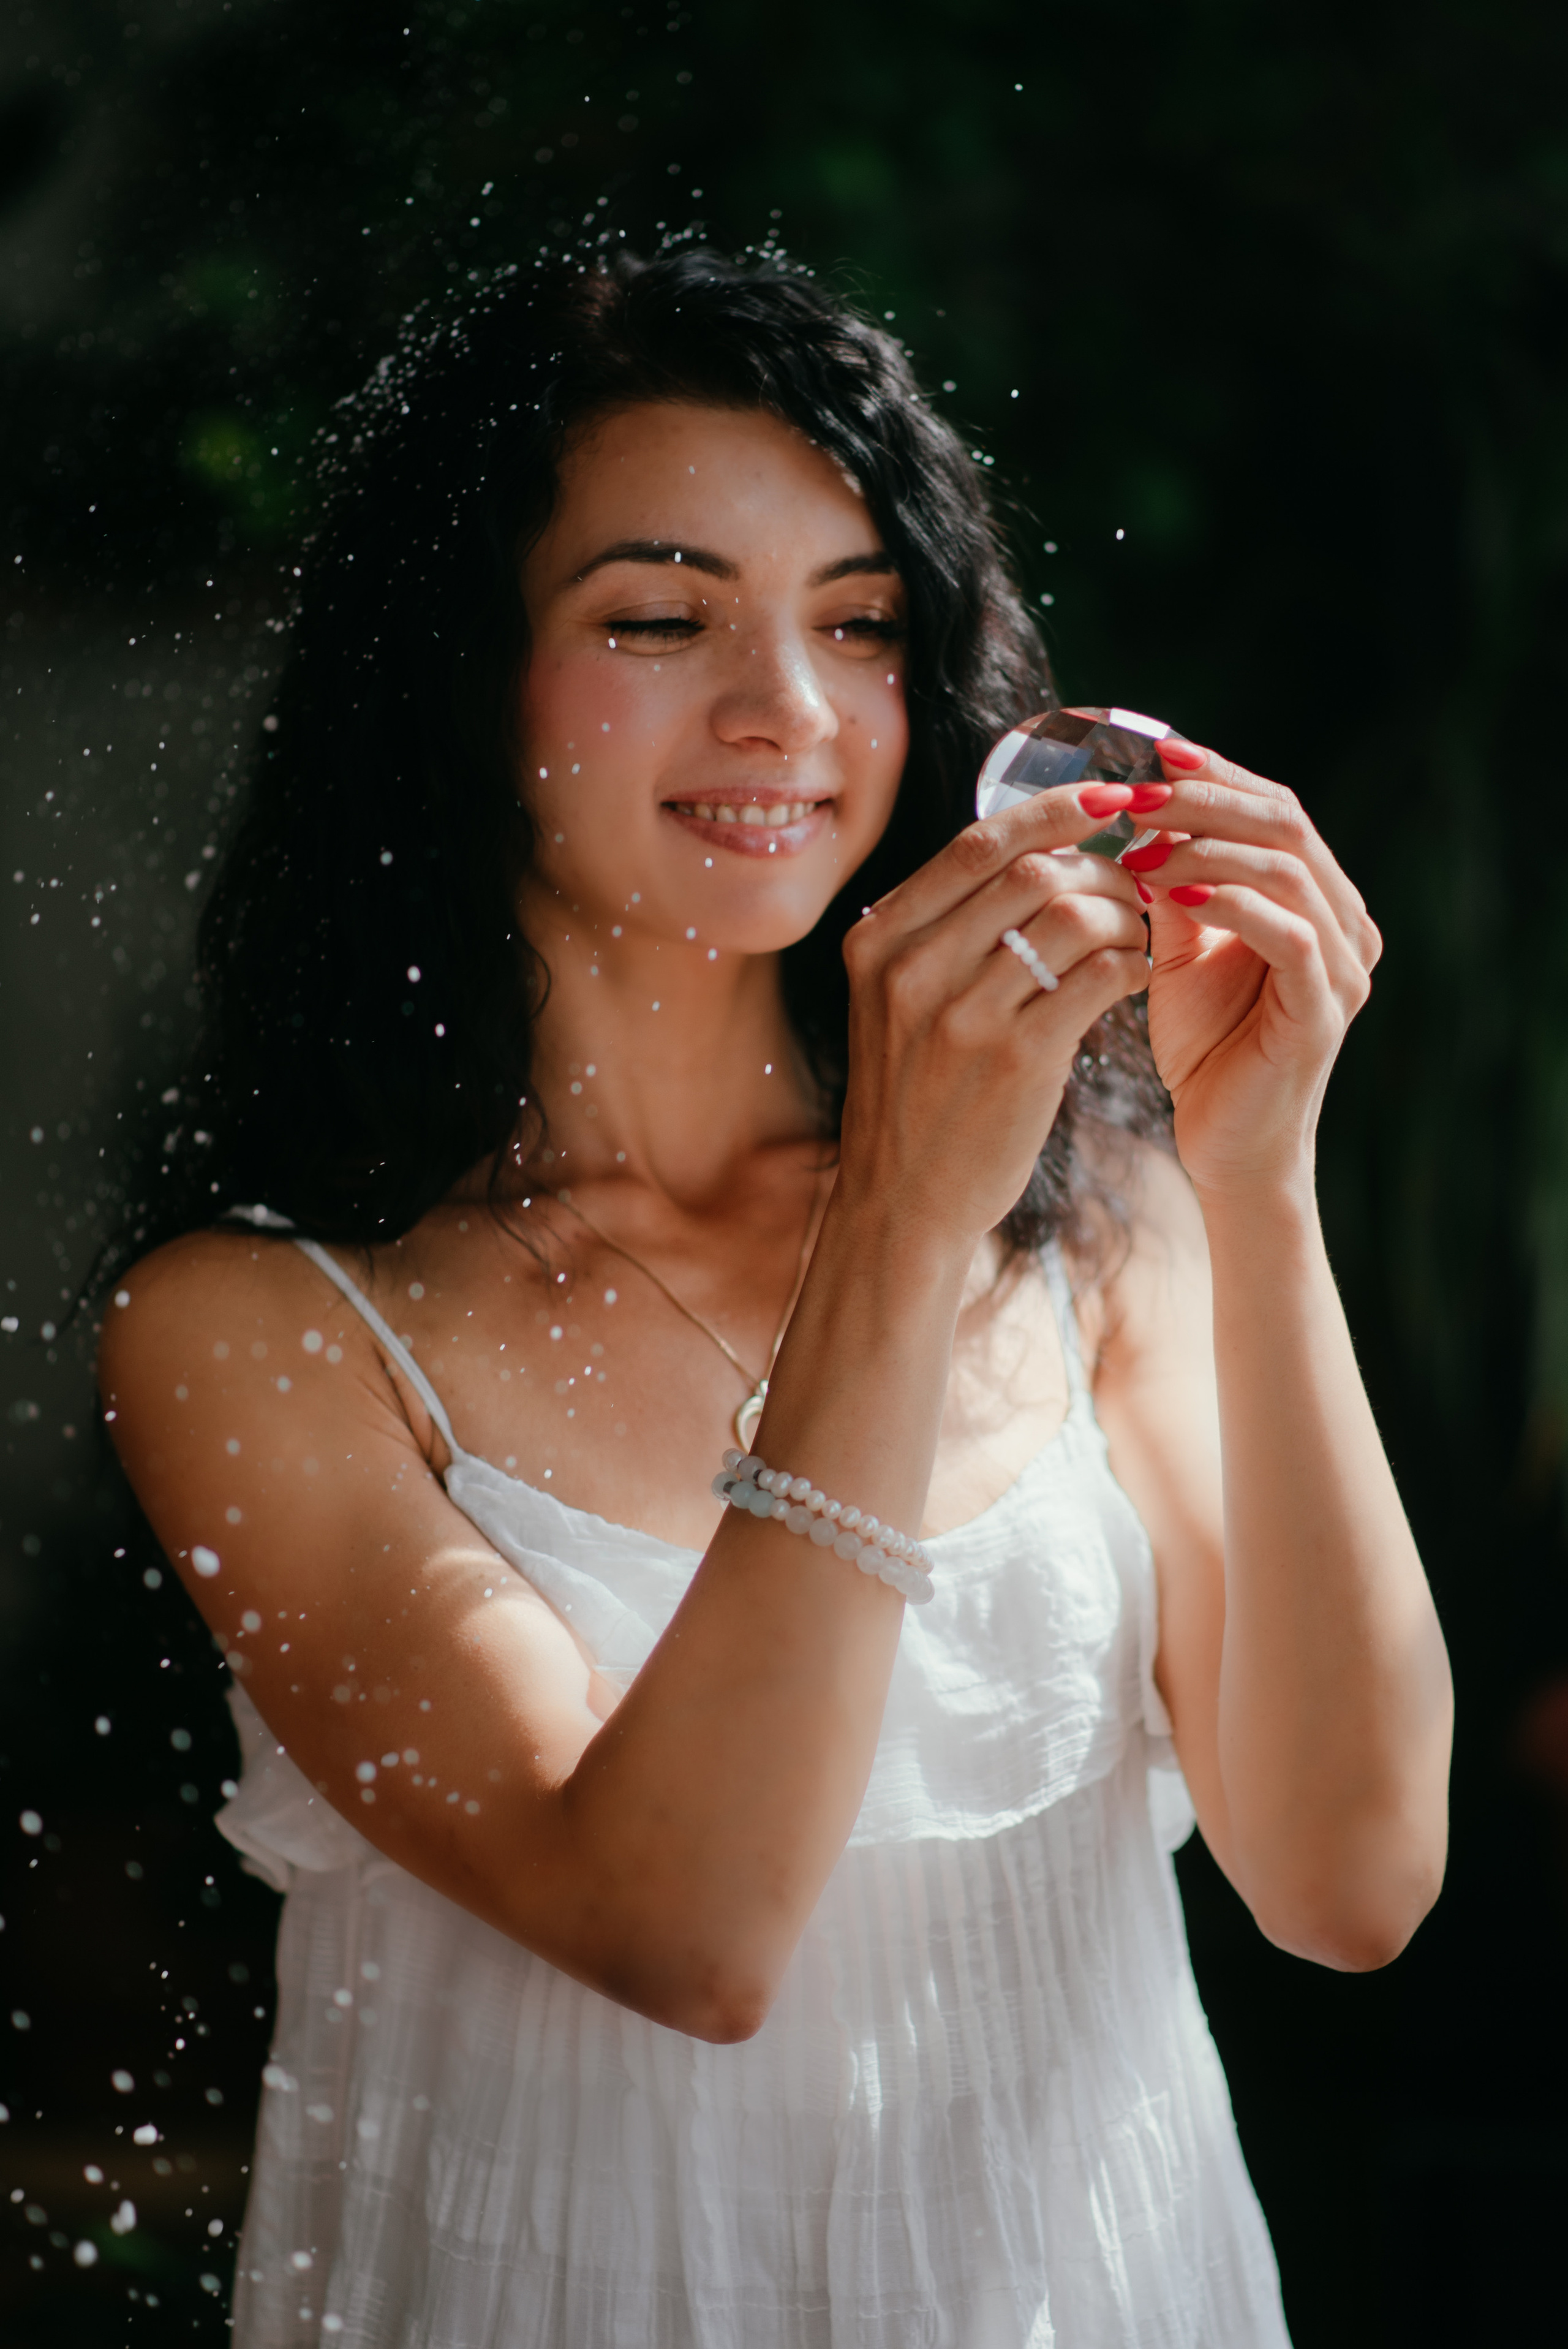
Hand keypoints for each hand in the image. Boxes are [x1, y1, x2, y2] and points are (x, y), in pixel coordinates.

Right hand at [838, 782, 1157, 1242]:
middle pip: (1032, 870)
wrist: (902, 1202)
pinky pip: (1099, 978)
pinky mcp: (1016, 1060)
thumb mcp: (898, 1002)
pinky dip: (1133, 963)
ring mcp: (962, 1013)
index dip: (1052, 809)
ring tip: (1142, 931)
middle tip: (1139, 880)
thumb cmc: (915, 1096)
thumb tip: (1029, 849)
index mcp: (878, 940)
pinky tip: (1142, 973)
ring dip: (1125, 914)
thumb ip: (941, 930)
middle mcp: (912, 967)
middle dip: (1101, 866)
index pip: (976, 844)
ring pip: (1073, 917)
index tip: (1108, 797)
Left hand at [1122, 742, 1380, 1198]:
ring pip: (1287, 868)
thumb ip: (1174, 885)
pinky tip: (1173, 893)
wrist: (1227, 1144)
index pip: (1277, 810)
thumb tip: (1138, 815)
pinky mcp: (1324, 1008)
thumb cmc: (1206, 1048)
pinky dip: (1230, 902)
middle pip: (1286, 825)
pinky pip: (1287, 931)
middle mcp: (1346, 925)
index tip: (1153, 756)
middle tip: (1136, 796)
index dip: (1218, 776)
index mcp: (1320, 901)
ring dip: (1206, 847)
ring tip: (1140, 846)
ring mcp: (1344, 967)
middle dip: (1206, 801)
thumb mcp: (1181, 950)